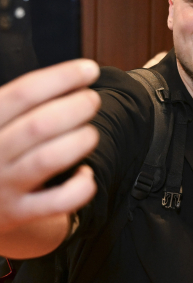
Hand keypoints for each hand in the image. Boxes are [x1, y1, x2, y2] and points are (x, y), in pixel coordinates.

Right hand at [0, 60, 99, 237]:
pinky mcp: (19, 213)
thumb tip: (69, 79)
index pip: (22, 93)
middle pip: (39, 125)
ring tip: (91, 133)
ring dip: (78, 141)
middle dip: (75, 107)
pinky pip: (58, 201)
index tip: (89, 70)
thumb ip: (18, 104)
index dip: (60, 78)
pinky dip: (80, 186)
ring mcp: (3, 185)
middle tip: (93, 100)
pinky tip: (86, 175)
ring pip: (49, 159)